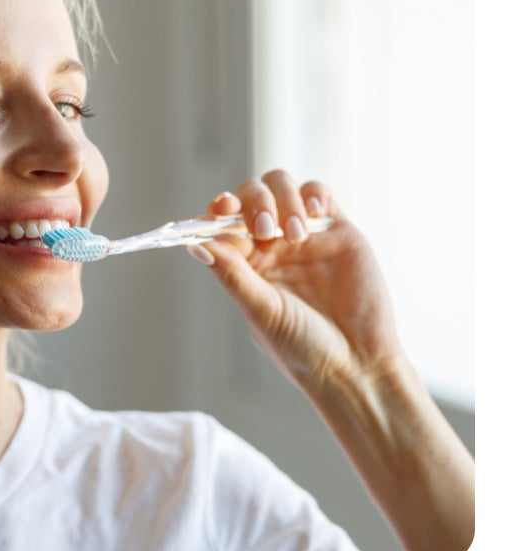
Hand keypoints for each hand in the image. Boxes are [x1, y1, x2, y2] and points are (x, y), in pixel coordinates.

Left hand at [191, 169, 404, 388]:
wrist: (356, 363)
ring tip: (295, 234)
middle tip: (266, 230)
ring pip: (282, 187)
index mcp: (246, 264)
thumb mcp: (262, 311)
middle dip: (254, 202)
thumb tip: (194, 244)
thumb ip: (232, 274)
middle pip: (251, 196)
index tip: (221, 208)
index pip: (223, 223)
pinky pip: (320, 194)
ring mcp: (304, 236)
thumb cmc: (303, 348)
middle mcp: (272, 246)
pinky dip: (312, 194)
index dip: (218, 209)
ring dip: (282, 199)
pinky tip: (313, 215)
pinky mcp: (338, 231)